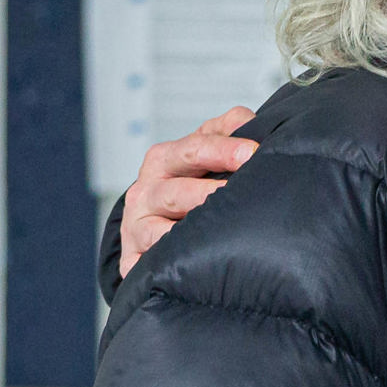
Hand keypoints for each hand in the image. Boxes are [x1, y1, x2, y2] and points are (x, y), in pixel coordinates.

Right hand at [120, 106, 258, 276]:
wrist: (151, 217)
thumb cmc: (189, 177)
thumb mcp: (205, 145)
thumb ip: (228, 129)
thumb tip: (252, 122)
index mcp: (164, 159)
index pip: (194, 149)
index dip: (224, 150)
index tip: (253, 153)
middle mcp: (146, 192)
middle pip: (177, 192)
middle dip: (209, 193)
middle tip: (241, 193)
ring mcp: (137, 228)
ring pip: (161, 232)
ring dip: (190, 233)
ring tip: (221, 231)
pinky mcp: (133, 261)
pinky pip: (150, 264)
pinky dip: (167, 264)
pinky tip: (194, 264)